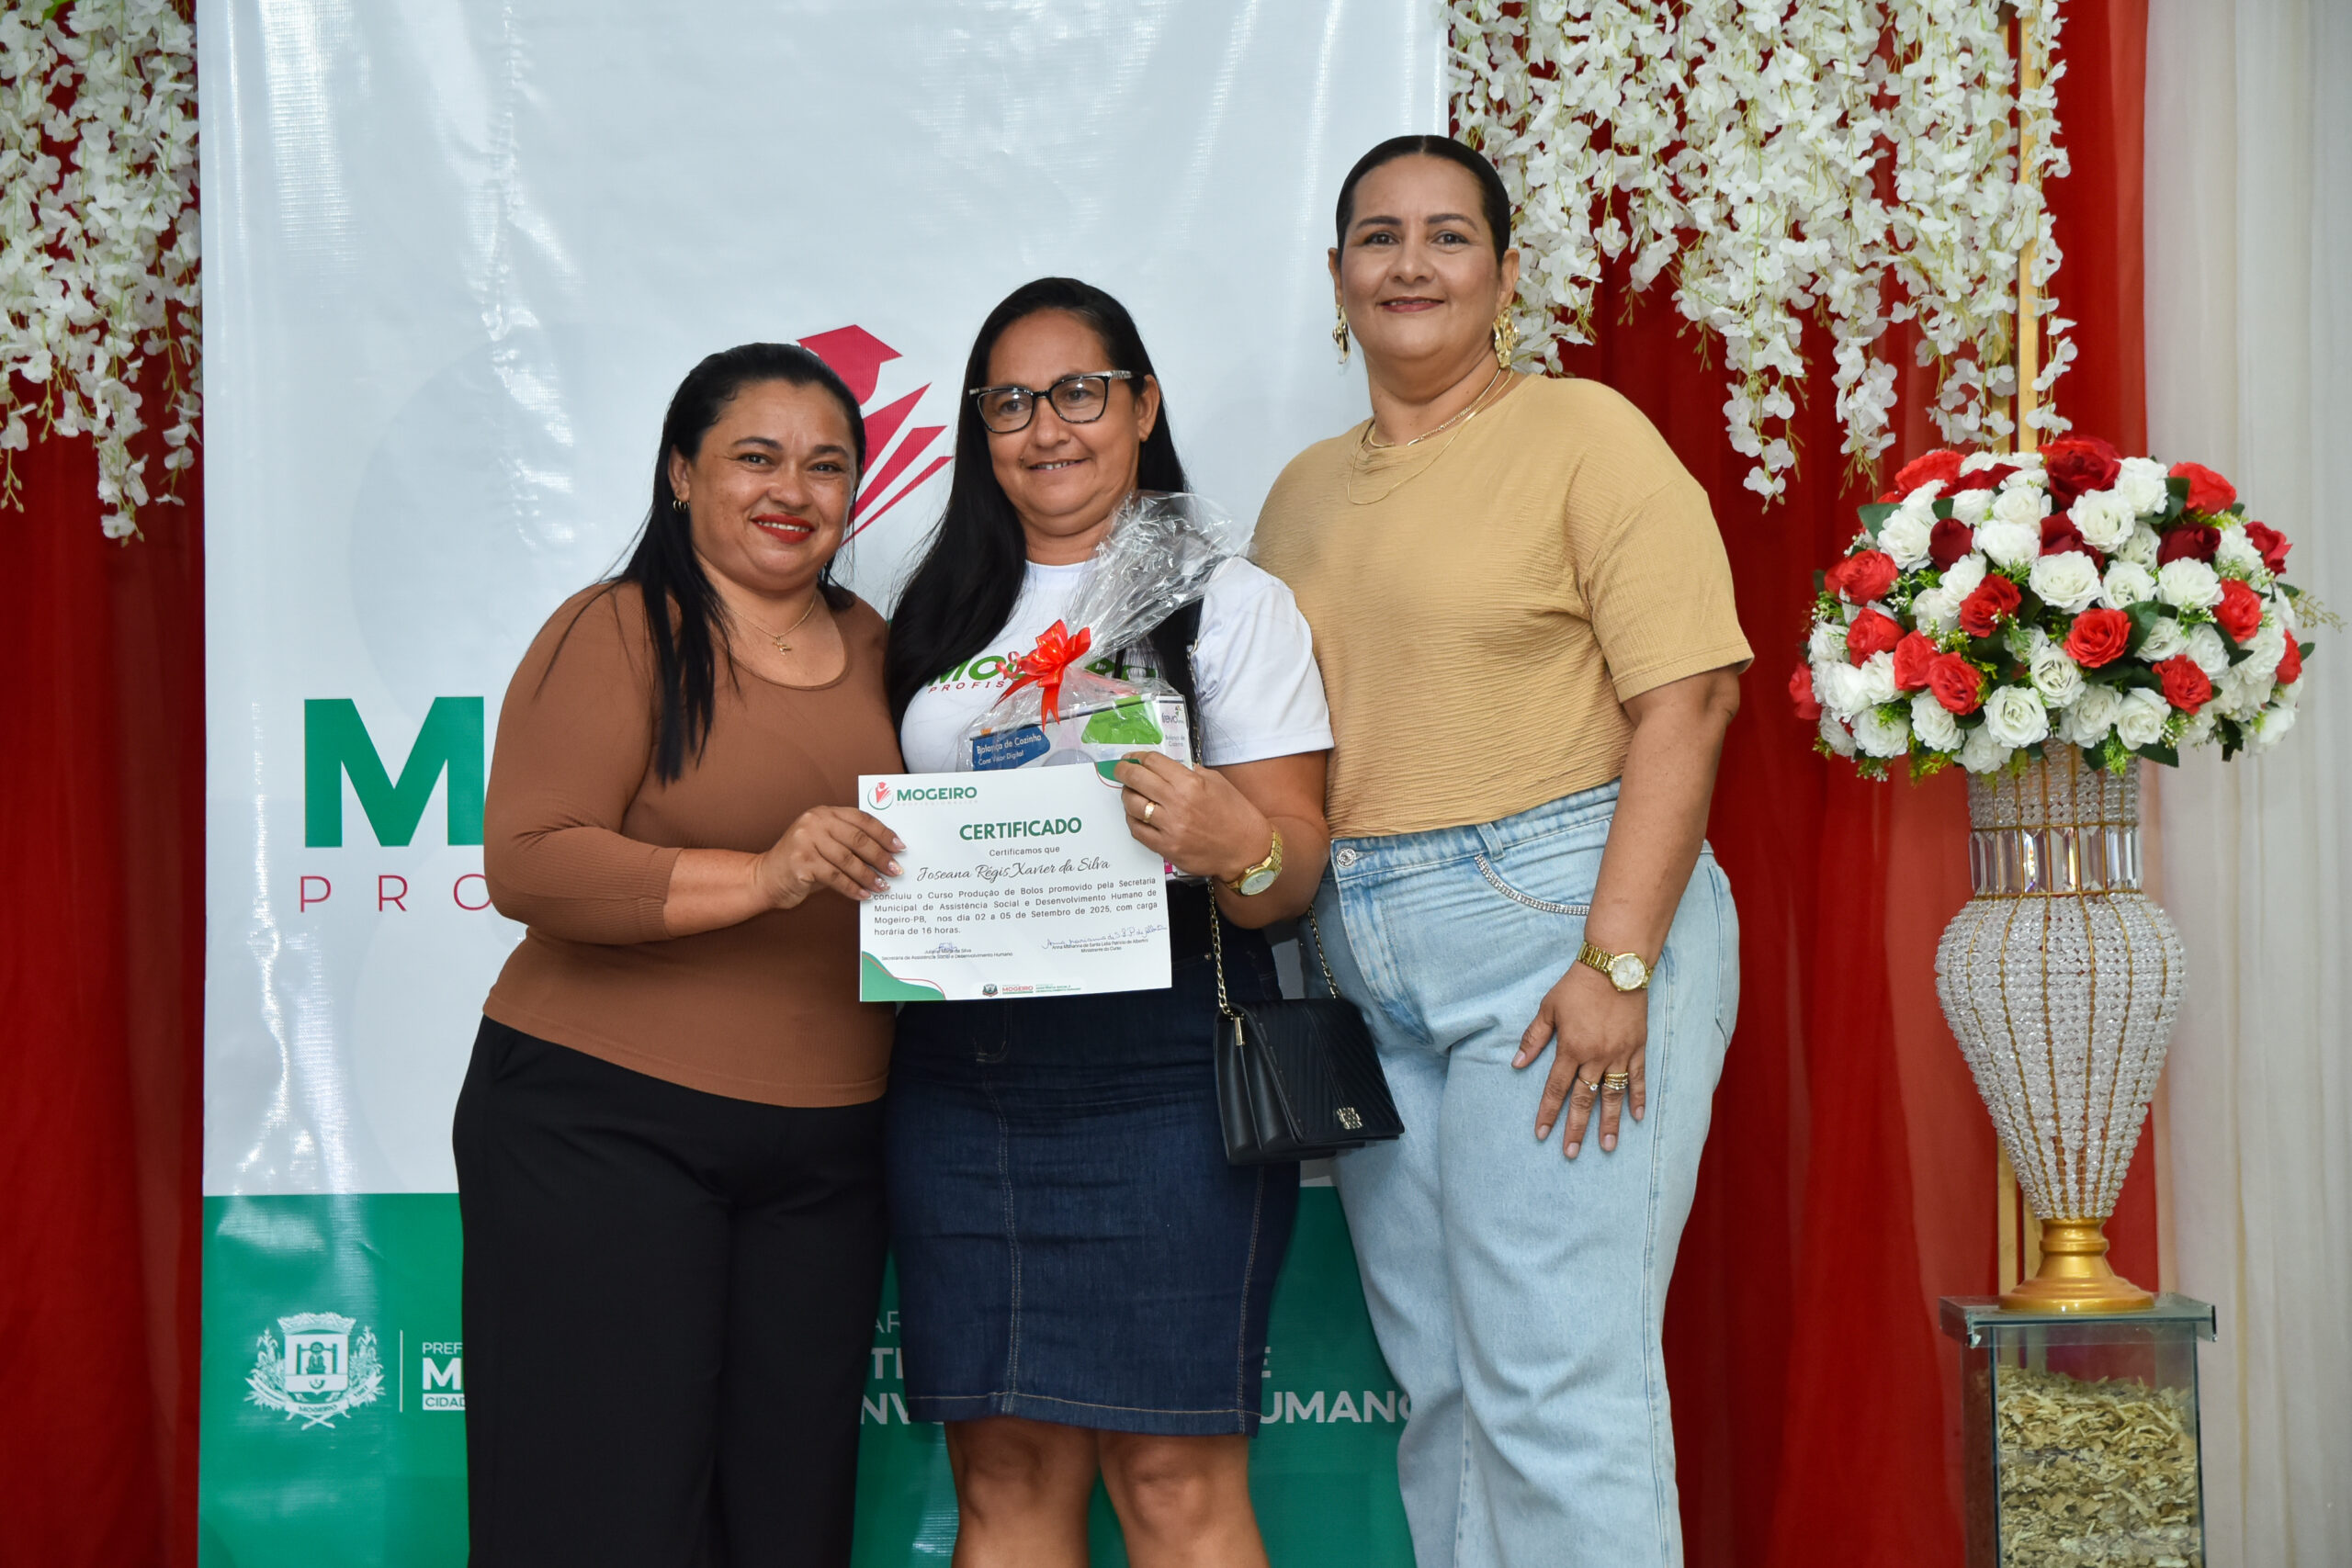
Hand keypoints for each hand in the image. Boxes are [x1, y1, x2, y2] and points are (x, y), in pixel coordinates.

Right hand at [753, 806, 901, 909]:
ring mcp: (805, 841)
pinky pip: (835, 877)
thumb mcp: (825, 844)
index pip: (861, 819)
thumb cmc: (803, 863)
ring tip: (883, 886)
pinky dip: (852, 888)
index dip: (883, 833)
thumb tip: (887, 855)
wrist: (765, 878)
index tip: (900, 847)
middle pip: (857, 839)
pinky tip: (864, 895)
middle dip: (880, 856)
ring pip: (847, 860)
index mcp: (824, 813)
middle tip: (896, 870)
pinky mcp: (801, 862)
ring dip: (868, 876)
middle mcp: (814, 822)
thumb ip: (849, 843)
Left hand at [1113, 751, 1270, 882]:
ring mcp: (1170, 827)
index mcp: (1191, 783)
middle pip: (1137, 780)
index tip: (1133, 757)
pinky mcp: (1166, 847)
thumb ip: (1190, 773)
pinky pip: (1138, 831)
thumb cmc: (1235, 814)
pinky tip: (1137, 816)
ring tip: (1129, 793)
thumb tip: (1166, 769)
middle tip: (1120, 769)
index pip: (1153, 762)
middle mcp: (1177, 803)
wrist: (1246, 849)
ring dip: (1127, 796)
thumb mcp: (1217, 782)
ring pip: (1132, 805)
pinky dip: (1133, 820)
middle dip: (1123, 771)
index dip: (1138, 757)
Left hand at [1515, 960, 1647, 1157]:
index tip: (1542, 1134)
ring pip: (1612, 1095)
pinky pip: (1637, 1078)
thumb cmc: (1577, 986)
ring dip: (1608, 1122)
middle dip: (1576, 1128)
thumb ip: (1533, 1038)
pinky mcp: (1637, 1048)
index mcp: (1571, 1048)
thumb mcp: (1548, 1008)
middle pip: (1583, 1099)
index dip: (1548, 1113)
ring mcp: (1619, 1054)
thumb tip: (1516, 1063)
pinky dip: (1637, 1098)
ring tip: (1606, 1146)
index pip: (1556, 1089)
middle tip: (1571, 1152)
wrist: (1615, 967)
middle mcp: (1595, 1057)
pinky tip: (1636, 1117)